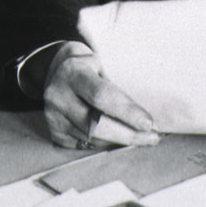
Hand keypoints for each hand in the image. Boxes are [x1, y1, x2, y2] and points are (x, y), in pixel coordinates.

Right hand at [41, 41, 159, 149]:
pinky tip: (120, 140)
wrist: (55, 69)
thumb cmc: (89, 65)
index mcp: (73, 73)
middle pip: (96, 124)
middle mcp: (59, 96)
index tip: (148, 123)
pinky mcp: (54, 132)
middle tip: (152, 137)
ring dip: (119, 141)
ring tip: (142, 139)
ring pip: (91, 138)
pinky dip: (105, 144)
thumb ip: (114, 82)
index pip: (102, 96)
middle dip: (127, 134)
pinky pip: (83, 144)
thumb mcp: (100, 62)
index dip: (126, 111)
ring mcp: (53, 116)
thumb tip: (142, 109)